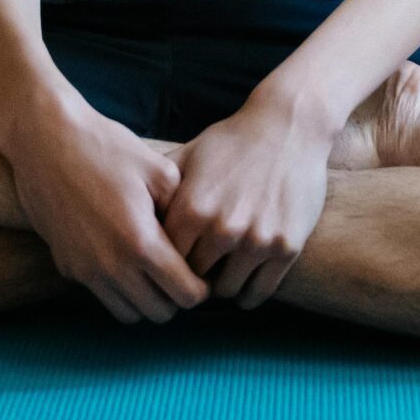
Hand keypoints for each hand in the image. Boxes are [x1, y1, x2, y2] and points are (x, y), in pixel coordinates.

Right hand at [0, 97, 210, 324]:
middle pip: (159, 313)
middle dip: (176, 298)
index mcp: (141, 243)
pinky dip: (118, 290)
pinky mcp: (66, 265)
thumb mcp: (159, 170)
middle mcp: (112, 266)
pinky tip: (124, 260)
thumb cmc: (105, 148)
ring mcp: (85, 270)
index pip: (185, 295)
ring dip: (146, 300)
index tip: (202, 273)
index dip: (201, 289)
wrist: (45, 140)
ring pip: (128, 313)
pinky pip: (101, 294)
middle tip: (181, 273)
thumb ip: (182, 211)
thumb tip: (192, 240)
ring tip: (153, 272)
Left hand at [160, 98, 334, 308]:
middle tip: (195, 273)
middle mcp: (222, 228)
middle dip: (192, 277)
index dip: (166, 263)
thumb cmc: (234, 140)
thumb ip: (160, 186)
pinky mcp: (286, 247)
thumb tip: (128, 211)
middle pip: (194, 279)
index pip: (165, 260)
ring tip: (220, 274)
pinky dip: (248, 293)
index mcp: (192, 208)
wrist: (290, 126)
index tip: (171, 262)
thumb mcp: (190, 154)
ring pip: (226, 290)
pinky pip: (259, 292)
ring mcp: (256, 240)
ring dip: (221, 285)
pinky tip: (244, 281)